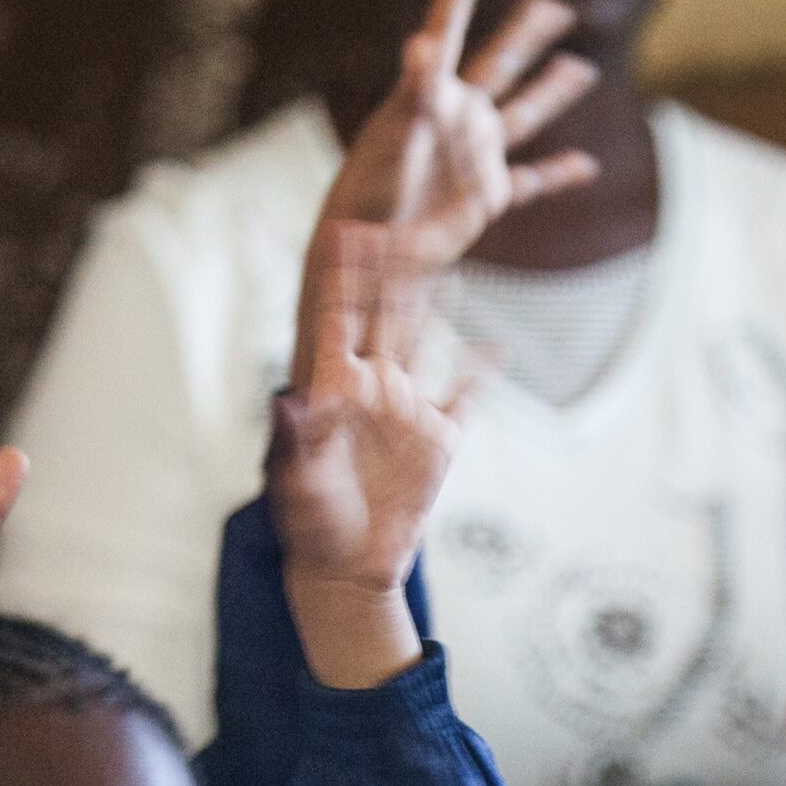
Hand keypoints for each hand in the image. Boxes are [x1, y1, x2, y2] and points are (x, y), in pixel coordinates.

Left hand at [269, 222, 461, 692]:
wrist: (347, 568)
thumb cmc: (312, 527)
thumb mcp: (300, 482)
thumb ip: (299, 439)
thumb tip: (288, 400)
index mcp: (335, 391)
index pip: (339, 321)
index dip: (343, 277)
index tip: (346, 230)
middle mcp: (373, 390)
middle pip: (385, 317)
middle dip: (391, 269)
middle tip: (399, 218)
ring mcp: (408, 411)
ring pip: (425, 343)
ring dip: (435, 303)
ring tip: (446, 258)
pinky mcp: (438, 442)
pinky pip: (464, 398)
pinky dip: (481, 372)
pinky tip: (497, 345)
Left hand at [313, 0, 594, 327]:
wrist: (370, 249)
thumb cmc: (370, 190)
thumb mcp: (393, 135)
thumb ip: (414, 88)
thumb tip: (424, 42)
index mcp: (433, 97)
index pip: (448, 34)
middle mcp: (458, 119)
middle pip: (502, 66)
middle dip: (526, 35)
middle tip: (554, 6)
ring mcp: (475, 157)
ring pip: (525, 116)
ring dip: (553, 93)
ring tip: (581, 68)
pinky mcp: (486, 198)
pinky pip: (531, 183)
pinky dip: (559, 175)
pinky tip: (587, 166)